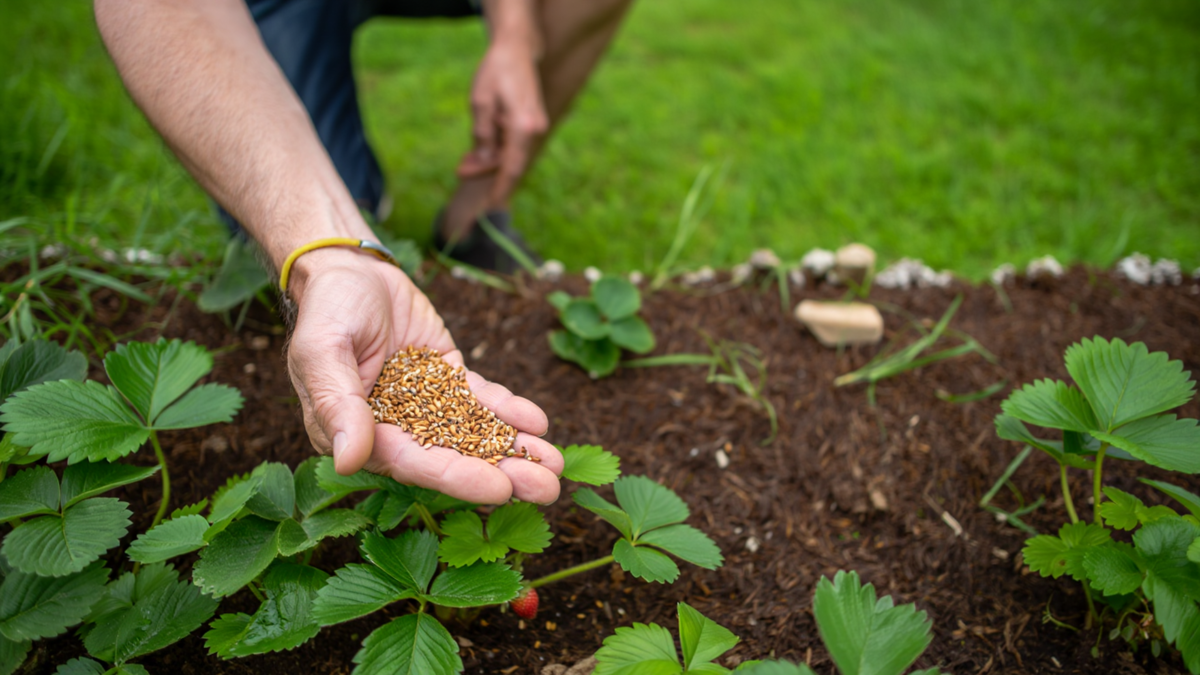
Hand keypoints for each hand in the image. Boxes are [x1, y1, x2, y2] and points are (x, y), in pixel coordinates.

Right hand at [285, 248, 561, 503]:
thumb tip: (349, 461)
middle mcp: (396, 428)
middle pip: (454, 457)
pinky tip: (539, 422)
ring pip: (474, 433)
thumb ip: (336, 404)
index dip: (458, 478)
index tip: (500, 489)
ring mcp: (426, 405)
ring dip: (515, 449)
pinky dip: (509, 411)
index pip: (415, 464)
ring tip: (557, 465)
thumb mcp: (322, 350)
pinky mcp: (448, 379)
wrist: (350, 269)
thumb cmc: (327, 309)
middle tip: (548, 489)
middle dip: (503, 473)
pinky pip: (482, 399)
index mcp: (361, 434)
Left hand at [457, 37, 548, 206]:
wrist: (516, 50)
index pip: (512, 167)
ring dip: (488, 161)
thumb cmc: (496, 71)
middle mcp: (534, 129)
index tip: (490, 209)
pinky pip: (513, 146)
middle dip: (485, 171)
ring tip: (465, 161)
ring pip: (510, 156)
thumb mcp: (481, 102)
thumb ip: (483, 134)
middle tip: (459, 171)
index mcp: (523, 126)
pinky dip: (496, 150)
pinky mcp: (531, 125)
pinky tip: (479, 150)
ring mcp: (535, 128)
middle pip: (510, 164)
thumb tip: (484, 161)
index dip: (501, 190)